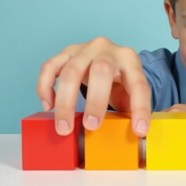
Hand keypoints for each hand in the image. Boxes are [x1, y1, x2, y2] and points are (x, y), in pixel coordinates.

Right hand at [36, 37, 150, 136]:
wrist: (108, 57)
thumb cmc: (119, 80)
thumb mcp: (130, 92)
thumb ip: (131, 109)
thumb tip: (133, 136)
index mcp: (130, 60)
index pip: (139, 85)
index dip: (140, 108)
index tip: (139, 130)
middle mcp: (108, 50)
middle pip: (101, 71)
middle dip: (96, 101)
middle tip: (91, 127)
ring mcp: (85, 49)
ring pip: (71, 71)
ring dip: (66, 102)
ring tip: (64, 128)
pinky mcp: (66, 52)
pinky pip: (50, 67)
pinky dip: (45, 87)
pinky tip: (49, 106)